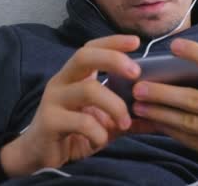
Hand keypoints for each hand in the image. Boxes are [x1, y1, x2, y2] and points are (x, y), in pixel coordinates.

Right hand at [0, 35, 154, 176]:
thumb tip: (156, 114)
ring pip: (88, 90)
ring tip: (125, 123)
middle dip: (113, 59)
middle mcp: (61, 81)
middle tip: (136, 73)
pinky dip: (99, 131)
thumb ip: (126, 115)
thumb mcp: (104, 121)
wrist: (40, 156)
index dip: (113, 42)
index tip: (136, 41)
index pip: (91, 48)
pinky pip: (81, 121)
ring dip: (114, 105)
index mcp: (74, 76)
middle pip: (83, 56)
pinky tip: (102, 139)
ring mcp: (53, 100)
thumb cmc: (74, 133)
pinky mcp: (49, 121)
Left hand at [131, 38, 197, 185]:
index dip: (196, 53)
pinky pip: (190, 140)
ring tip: (139, 106)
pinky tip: (155, 123)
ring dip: (160, 114)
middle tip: (139, 86)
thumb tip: (186, 73)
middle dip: (163, 93)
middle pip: (194, 100)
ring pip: (188, 123)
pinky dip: (170, 130)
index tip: (174, 45)